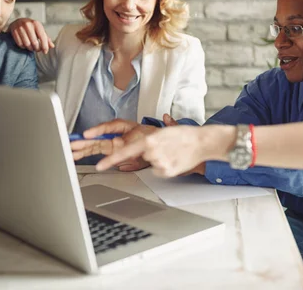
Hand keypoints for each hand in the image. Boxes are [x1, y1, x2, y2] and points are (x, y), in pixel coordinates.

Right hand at [9, 18, 54, 53]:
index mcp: (36, 23)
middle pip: (34, 42)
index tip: (45, 52)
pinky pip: (20, 44)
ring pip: (27, 44)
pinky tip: (25, 45)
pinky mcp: (14, 31)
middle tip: (37, 49)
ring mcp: (20, 27)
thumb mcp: (40, 31)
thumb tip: (52, 46)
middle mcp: (28, 24)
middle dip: (37, 48)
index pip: (42, 37)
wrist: (18, 22)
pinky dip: (23, 47)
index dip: (45, 46)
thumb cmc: (32, 28)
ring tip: (32, 48)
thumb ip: (46, 38)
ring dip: (30, 48)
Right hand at [70, 119, 157, 170]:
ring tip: (71, 151)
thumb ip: (132, 139)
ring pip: (95, 146)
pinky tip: (78, 156)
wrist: (160, 146)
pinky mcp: (112, 152)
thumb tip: (119, 143)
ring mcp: (113, 143)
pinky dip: (89, 154)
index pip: (110, 127)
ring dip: (83, 148)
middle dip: (85, 141)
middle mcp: (116, 135)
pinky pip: (99, 153)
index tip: (89, 134)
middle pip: (99, 138)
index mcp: (124, 126)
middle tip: (73, 143)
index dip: (98, 130)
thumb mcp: (145, 135)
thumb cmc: (152, 136)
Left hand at [96, 125, 234, 177]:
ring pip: (151, 163)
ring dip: (158, 159)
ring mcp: (160, 163)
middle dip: (149, 153)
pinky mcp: (167, 172)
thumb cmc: (186, 135)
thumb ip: (150, 138)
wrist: (202, 142)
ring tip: (172, 152)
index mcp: (150, 140)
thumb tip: (141, 144)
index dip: (110, 160)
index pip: (125, 152)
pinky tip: (174, 159)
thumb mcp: (165, 130)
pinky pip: (159, 170)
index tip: (99, 166)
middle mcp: (153, 152)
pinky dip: (165, 166)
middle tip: (164, 147)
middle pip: (142, 156)